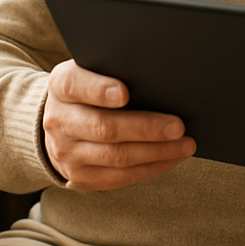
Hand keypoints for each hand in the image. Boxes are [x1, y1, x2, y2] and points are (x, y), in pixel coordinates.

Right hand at [43, 58, 195, 190]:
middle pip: (103, 127)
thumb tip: (159, 73)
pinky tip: (173, 158)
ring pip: (115, 156)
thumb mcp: (92, 70)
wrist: (60, 122)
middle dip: (145, 128)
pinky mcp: (81, 177)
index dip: (99, 90)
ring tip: (185, 144)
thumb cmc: (91, 88)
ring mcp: (67, 153)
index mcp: (62, 85)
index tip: (125, 93)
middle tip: (177, 126)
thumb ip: (115, 69)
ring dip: (156, 152)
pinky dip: (151, 167)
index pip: (75, 85)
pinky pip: (119, 177)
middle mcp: (59, 120)